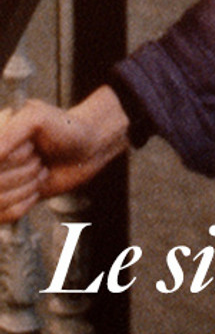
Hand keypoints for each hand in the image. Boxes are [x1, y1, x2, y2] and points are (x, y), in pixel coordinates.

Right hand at [0, 89, 130, 222]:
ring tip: (39, 170)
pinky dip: (25, 203)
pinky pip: (3, 215)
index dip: (14, 158)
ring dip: (26, 187)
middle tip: (39, 158)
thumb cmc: (62, 128)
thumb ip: (10, 133)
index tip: (32, 147)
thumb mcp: (36, 118)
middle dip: (25, 171)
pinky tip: (36, 187)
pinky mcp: (5, 201)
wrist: (86, 148)